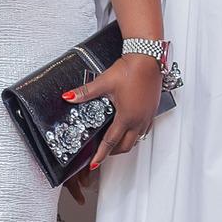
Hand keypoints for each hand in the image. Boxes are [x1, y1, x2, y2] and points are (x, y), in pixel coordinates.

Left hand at [72, 52, 163, 171]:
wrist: (147, 59)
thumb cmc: (131, 70)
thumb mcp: (104, 82)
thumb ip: (85, 92)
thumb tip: (69, 97)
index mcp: (126, 117)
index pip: (111, 142)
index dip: (101, 155)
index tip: (95, 163)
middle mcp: (138, 119)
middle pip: (126, 146)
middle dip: (114, 152)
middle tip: (104, 154)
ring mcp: (147, 116)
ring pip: (137, 139)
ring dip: (126, 144)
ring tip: (116, 144)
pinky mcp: (152, 110)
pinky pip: (145, 129)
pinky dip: (137, 134)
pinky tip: (132, 128)